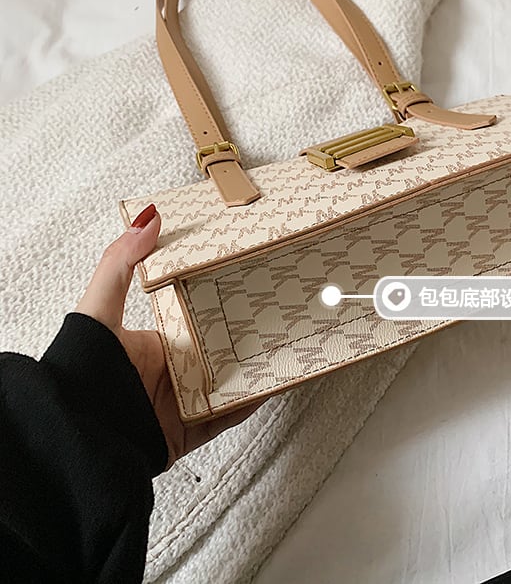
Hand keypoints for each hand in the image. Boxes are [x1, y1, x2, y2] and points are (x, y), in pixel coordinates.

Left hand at [75, 203, 263, 469]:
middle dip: (249, 331)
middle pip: (221, 346)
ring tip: (288, 343)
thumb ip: (120, 263)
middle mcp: (176, 367)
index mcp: (159, 339)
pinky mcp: (193, 427)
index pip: (197, 313)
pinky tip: (275, 382)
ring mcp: (187, 398)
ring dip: (257, 365)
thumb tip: (148, 216)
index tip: (250, 273)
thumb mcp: (99, 309)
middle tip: (281, 309)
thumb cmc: (84, 371)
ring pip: (232, 378)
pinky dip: (253, 401)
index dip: (222, 296)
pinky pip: (231, 413)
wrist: (81, 436)